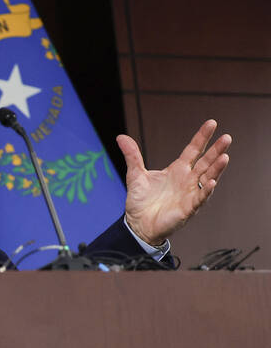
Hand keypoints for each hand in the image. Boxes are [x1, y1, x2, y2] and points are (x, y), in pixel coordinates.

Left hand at [119, 119, 230, 245]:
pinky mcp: (188, 208)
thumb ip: (132, 156)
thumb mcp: (135, 175)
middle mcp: (187, 180)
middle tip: (227, 137)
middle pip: (205, 162)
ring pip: (207, 178)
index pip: (193, 150)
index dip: (202, 137)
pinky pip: (200, 198)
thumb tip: (121, 137)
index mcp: (177, 170)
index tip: (211, 123)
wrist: (137, 224)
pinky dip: (206, 190)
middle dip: (216, 150)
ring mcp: (190, 193)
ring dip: (216, 168)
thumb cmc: (140, 201)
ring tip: (225, 157)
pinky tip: (211, 182)